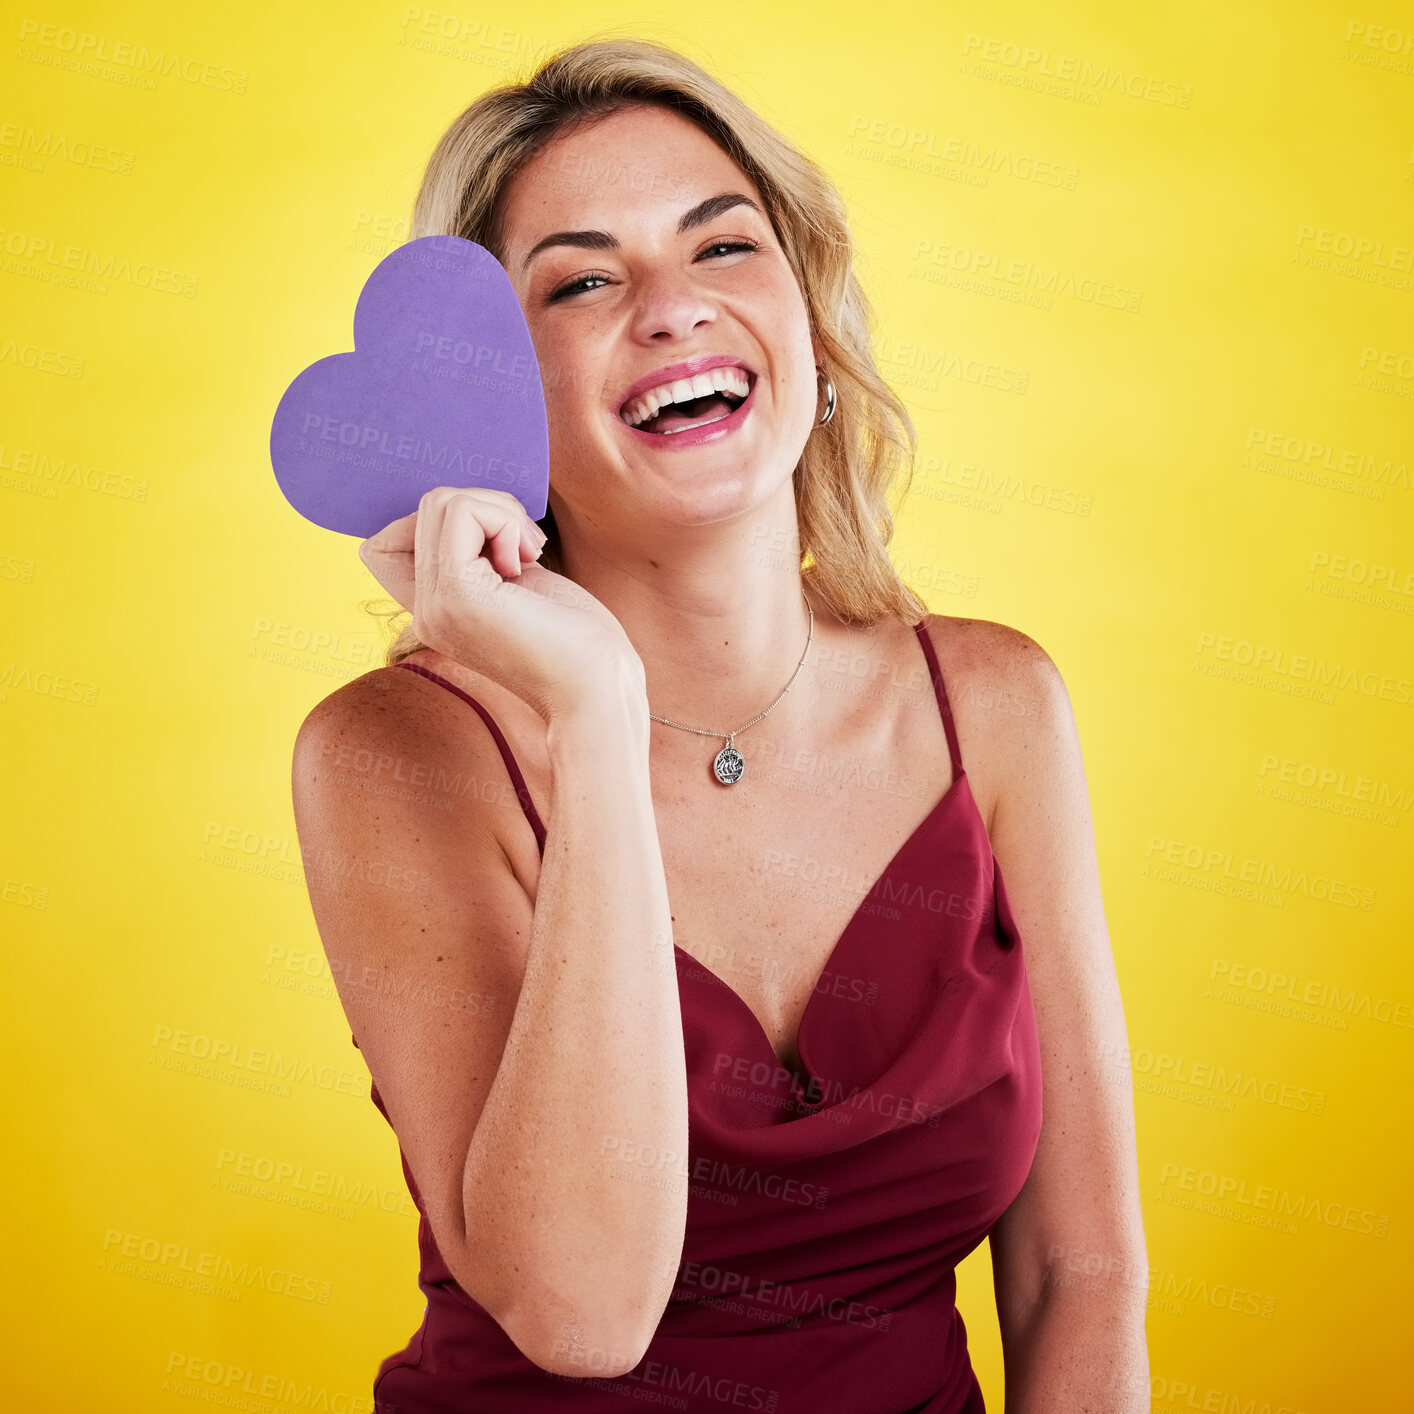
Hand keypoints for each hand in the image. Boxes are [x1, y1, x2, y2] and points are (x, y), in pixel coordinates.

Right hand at [359, 488, 642, 721]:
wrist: (598, 690)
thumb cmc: (577, 637)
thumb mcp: (518, 583)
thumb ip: (484, 550)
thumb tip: (470, 499)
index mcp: (434, 612)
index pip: (384, 543)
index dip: (444, 522)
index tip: (499, 544)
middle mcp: (424, 611)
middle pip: (427, 508)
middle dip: (488, 507)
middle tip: (527, 549)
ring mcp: (435, 604)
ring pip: (442, 502)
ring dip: (500, 512)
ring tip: (529, 555)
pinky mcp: (457, 593)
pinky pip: (463, 511)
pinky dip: (504, 519)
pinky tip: (528, 561)